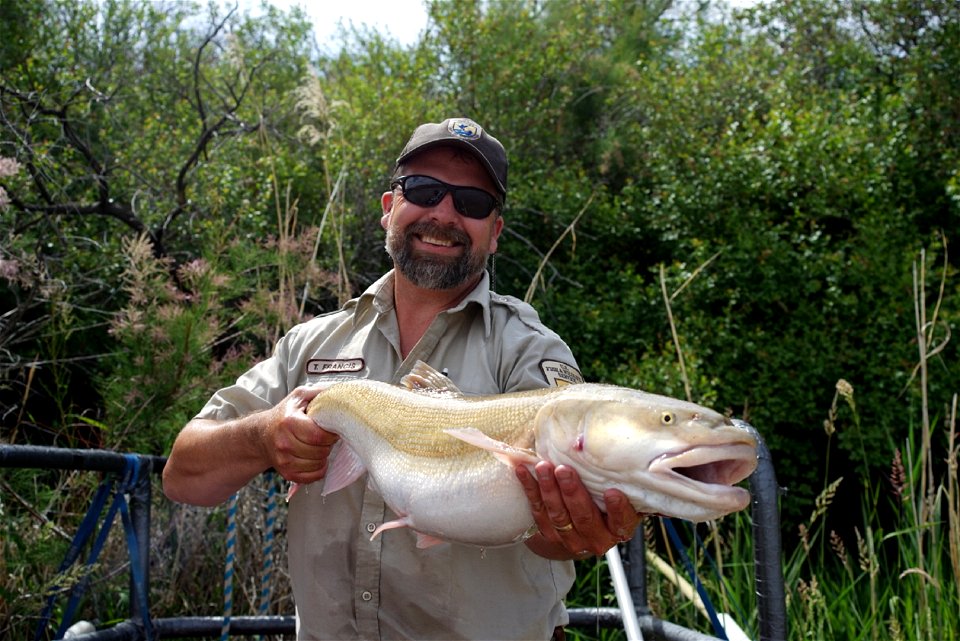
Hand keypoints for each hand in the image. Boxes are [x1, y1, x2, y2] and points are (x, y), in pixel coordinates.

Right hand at [262, 386, 338, 484]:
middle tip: (326, 437)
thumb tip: (344, 391)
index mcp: (289, 422)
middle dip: (328, 444)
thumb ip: (321, 392)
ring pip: (318, 465)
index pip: (319, 435)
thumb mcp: (300, 396)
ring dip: (324, 456)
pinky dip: (319, 469)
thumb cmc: (286, 413)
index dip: (331, 434)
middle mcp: (284, 443)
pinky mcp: (287, 473)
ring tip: (319, 446)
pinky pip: (313, 477)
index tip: (333, 428)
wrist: (262, 433)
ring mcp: (284, 461)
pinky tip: (316, 458)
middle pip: (320, 451)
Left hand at [516, 461, 640, 558]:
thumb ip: (622, 480)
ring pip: (559, 516)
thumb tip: (623, 452)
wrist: (585, 528)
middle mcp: (597, 539)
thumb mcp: (619, 492)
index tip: (612, 492)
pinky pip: (538, 512)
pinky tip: (523, 471)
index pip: (621, 522)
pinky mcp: (550, 534)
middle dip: (572, 493)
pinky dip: (530, 490)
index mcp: (618, 529)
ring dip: (549, 489)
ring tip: (543, 467)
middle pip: (584, 517)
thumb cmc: (607, 501)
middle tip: (564, 470)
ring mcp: (571, 540)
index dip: (617, 509)